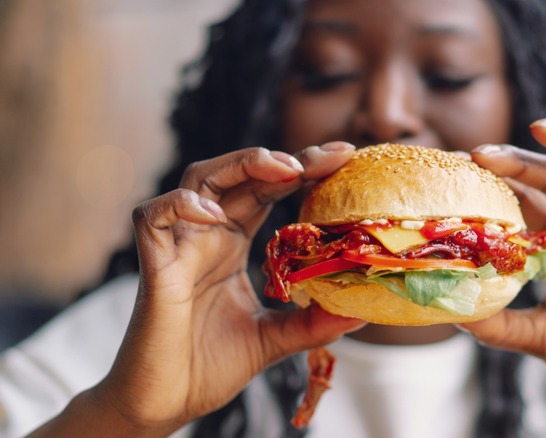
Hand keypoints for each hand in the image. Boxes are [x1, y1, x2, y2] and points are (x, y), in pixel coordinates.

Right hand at [92, 143, 364, 433]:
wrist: (165, 403)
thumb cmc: (210, 367)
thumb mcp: (275, 339)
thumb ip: (312, 322)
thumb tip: (363, 311)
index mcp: (233, 245)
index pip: (268, 191)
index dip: (302, 170)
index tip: (343, 156)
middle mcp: (208, 236)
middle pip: (239, 175)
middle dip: (283, 159)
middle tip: (327, 156)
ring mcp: (179, 247)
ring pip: (199, 180)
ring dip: (240, 165)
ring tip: (283, 169)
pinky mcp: (154, 266)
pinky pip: (153, 217)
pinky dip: (180, 206)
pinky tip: (215, 214)